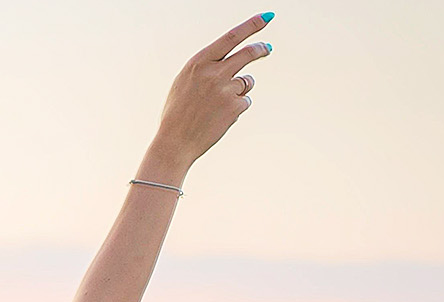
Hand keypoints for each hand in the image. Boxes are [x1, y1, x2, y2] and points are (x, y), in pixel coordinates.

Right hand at [141, 13, 272, 180]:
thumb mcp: (185, 82)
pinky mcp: (235, 107)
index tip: (267, 17)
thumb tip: (231, 59)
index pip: (231, 37)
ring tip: (217, 106)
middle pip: (247, 54)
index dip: (252, 25)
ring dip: (239, 89)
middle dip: (260, 49)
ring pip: (246, 81)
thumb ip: (206, 68)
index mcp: (199, 63)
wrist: (175, 142)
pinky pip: (245, 101)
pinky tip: (219, 118)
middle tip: (267, 49)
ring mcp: (226, 90)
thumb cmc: (178, 112)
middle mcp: (214, 73)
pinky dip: (236, 108)